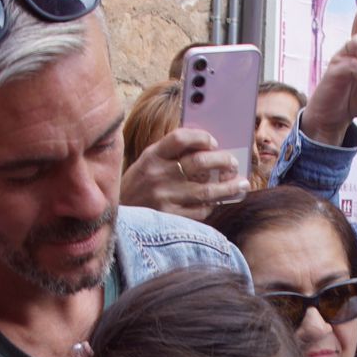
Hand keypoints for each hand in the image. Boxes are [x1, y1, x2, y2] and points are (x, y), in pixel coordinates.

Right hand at [118, 127, 248, 218]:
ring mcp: (165, 198)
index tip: (214, 143)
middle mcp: (158, 175)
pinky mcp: (170, 218)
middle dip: (223, 161)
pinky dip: (212, 206)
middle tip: (232, 163)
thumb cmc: (136, 188)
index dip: (202, 138)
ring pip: (207, 190)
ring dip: (229, 187)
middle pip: (200, 162)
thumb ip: (169, 155)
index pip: (181, 138)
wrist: (114, 218)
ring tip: (241, 184)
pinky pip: (200, 211)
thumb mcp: (145, 164)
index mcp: (152, 157)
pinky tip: (217, 202)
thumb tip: (207, 151)